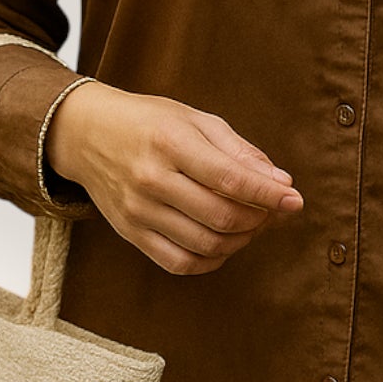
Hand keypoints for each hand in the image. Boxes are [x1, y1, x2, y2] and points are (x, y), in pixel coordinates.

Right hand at [44, 80, 302, 275]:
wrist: (87, 134)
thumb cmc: (150, 122)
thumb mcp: (195, 119)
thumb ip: (239, 151)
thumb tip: (281, 181)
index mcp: (170, 143)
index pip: (230, 178)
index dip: (268, 194)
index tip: (295, 200)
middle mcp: (151, 179)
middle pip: (220, 216)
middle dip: (259, 218)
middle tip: (273, 210)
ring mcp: (138, 211)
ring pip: (204, 244)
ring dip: (241, 240)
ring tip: (251, 223)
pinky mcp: (130, 233)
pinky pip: (179, 262)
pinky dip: (212, 259)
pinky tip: (224, 242)